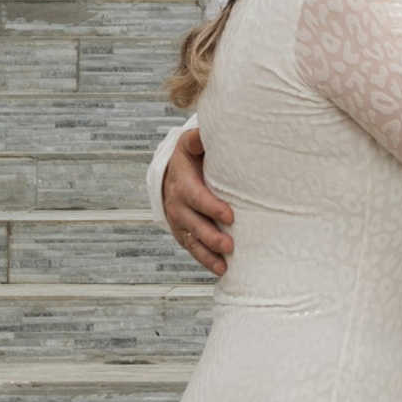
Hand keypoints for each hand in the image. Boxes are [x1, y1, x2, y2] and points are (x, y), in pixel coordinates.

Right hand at [162, 125, 233, 277]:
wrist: (170, 176)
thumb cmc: (189, 159)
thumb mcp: (189, 146)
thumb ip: (197, 139)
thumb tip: (205, 131)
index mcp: (183, 183)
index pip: (196, 197)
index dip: (211, 207)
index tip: (231, 217)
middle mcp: (178, 205)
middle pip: (193, 224)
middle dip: (211, 236)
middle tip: (230, 245)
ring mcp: (180, 222)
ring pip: (192, 241)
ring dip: (208, 254)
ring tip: (225, 264)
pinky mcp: (183, 234)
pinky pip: (193, 250)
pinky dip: (206, 261)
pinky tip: (222, 270)